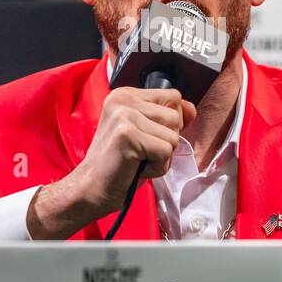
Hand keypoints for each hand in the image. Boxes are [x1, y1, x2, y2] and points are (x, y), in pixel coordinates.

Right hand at [27, 86, 195, 238]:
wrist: (90, 187)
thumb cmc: (118, 163)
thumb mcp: (145, 132)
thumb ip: (166, 117)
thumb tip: (191, 109)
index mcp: (125, 94)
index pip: (173, 96)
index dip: (171, 122)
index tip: (149, 137)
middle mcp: (123, 100)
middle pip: (176, 116)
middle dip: (166, 141)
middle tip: (141, 152)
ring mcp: (124, 116)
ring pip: (173, 136)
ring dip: (162, 156)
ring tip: (138, 160)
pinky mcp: (127, 135)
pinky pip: (166, 151)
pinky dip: (157, 168)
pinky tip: (136, 168)